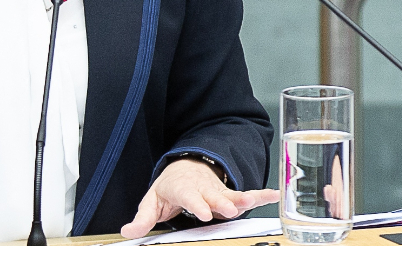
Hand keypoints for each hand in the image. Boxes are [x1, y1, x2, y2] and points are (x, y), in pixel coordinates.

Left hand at [119, 159, 279, 238]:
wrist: (184, 169)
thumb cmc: (168, 188)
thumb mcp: (151, 202)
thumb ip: (143, 219)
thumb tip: (128, 232)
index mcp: (182, 189)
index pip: (189, 197)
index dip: (197, 204)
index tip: (203, 213)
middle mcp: (202, 189)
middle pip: (213, 196)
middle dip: (221, 202)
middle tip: (230, 210)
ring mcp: (217, 191)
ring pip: (230, 195)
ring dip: (242, 198)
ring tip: (253, 200)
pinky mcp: (228, 195)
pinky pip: (246, 195)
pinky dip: (261, 195)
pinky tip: (273, 195)